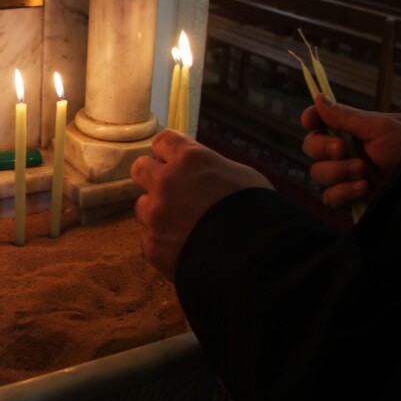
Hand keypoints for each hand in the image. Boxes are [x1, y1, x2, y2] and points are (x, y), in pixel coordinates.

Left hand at [131, 129, 273, 281]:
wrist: (254, 259)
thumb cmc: (259, 212)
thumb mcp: (242, 176)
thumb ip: (212, 171)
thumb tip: (202, 175)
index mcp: (190, 160)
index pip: (163, 141)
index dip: (169, 151)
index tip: (174, 159)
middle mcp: (165, 183)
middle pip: (140, 168)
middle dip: (153, 176)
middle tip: (171, 189)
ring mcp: (156, 216)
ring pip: (143, 207)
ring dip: (158, 212)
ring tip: (182, 226)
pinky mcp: (153, 247)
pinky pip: (150, 240)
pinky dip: (164, 244)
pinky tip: (184, 250)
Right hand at [301, 94, 400, 208]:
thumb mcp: (380, 127)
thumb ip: (347, 116)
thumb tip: (319, 98)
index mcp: (351, 130)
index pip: (318, 122)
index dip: (310, 119)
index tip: (311, 121)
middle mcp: (344, 152)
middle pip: (311, 147)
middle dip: (323, 148)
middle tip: (342, 149)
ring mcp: (344, 175)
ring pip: (317, 173)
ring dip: (338, 172)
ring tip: (363, 170)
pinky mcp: (349, 197)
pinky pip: (329, 197)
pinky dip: (343, 193)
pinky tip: (363, 188)